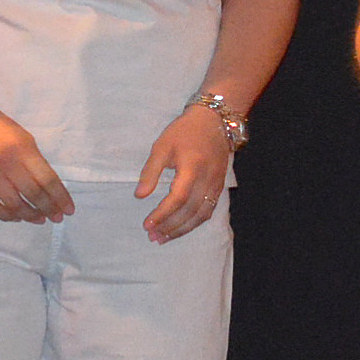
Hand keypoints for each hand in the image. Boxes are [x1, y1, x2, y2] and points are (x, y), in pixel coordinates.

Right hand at [0, 101, 75, 223]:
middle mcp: (7, 163)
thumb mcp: (22, 136)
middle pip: (33, 194)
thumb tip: (47, 186)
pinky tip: (16, 217)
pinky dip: (6, 216)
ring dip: (29, 216)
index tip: (69, 209)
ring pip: (13, 204)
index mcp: (24, 149)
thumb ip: (34, 160)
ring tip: (39, 219)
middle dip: (48, 209)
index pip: (47, 179)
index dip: (60, 197)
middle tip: (57, 218)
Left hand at [137, 105, 233, 242]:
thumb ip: (151, 172)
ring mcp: (216, 184)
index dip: (162, 214)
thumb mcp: (162, 146)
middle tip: (153, 237)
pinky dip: (195, 222)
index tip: (146, 225)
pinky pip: (208, 210)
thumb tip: (140, 196)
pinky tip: (182, 228)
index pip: (177, 198)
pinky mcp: (219, 186)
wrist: (214, 121)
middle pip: (190, 210)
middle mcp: (207, 179)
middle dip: (170, 227)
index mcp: (192, 167)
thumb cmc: (184, 132)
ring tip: (164, 238)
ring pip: (201, 214)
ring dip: (182, 229)